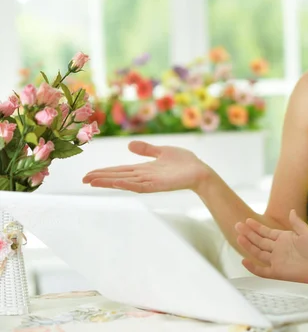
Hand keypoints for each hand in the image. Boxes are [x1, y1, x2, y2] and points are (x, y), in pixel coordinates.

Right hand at [82, 141, 211, 193]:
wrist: (201, 171)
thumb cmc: (185, 162)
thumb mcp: (162, 152)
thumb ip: (147, 149)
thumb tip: (129, 145)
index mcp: (144, 169)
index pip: (120, 170)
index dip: (105, 171)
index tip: (89, 173)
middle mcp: (144, 176)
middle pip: (118, 177)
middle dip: (101, 178)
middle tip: (83, 179)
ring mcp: (150, 182)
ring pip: (124, 182)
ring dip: (108, 181)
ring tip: (92, 181)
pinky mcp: (158, 185)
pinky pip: (139, 185)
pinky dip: (126, 184)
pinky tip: (114, 182)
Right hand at [235, 210, 307, 285]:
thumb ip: (297, 223)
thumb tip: (291, 211)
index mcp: (285, 239)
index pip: (267, 232)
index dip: (257, 227)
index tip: (247, 220)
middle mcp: (278, 250)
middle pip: (260, 241)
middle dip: (249, 233)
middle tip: (237, 225)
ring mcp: (277, 261)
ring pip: (258, 252)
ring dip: (248, 245)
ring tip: (238, 236)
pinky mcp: (277, 273)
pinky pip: (262, 271)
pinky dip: (253, 267)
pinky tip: (244, 261)